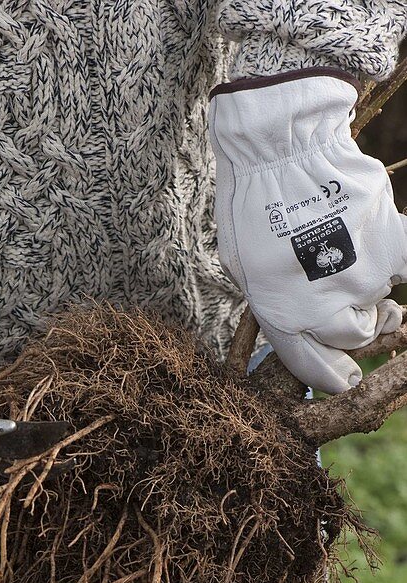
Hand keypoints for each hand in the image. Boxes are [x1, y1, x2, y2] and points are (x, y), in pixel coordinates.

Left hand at [209, 70, 406, 393]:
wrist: (279, 150)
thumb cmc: (252, 206)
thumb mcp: (244, 268)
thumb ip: (275, 303)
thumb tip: (304, 323)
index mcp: (284, 319)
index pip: (316, 368)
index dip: (333, 377)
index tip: (347, 379)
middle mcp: (328, 308)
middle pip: (355, 336)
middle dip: (350, 323)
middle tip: (337, 293)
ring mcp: (364, 278)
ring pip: (381, 301)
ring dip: (369, 288)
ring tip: (347, 254)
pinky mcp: (392, 242)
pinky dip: (405, 269)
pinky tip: (395, 261)